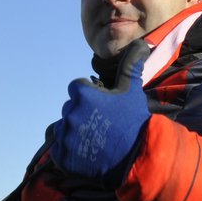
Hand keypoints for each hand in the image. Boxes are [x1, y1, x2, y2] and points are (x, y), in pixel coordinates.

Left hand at [50, 40, 151, 182]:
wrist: (136, 156)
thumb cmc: (134, 120)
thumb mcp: (132, 90)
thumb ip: (130, 65)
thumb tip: (141, 43)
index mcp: (82, 94)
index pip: (77, 89)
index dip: (90, 96)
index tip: (104, 107)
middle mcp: (69, 113)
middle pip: (70, 109)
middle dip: (83, 114)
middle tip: (103, 126)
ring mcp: (65, 136)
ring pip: (65, 129)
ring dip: (76, 133)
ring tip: (96, 142)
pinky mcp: (63, 157)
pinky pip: (61, 151)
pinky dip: (71, 153)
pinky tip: (88, 154)